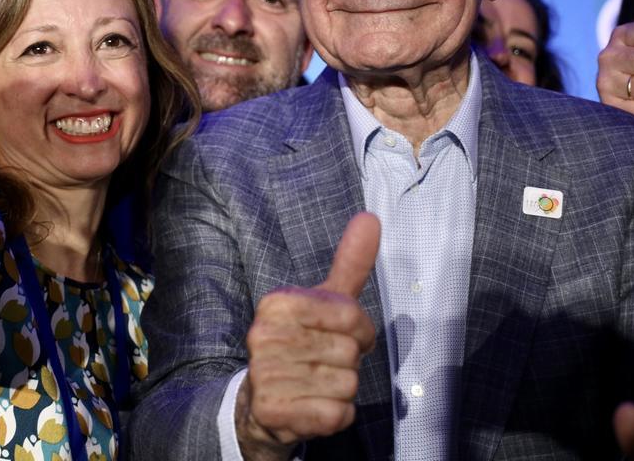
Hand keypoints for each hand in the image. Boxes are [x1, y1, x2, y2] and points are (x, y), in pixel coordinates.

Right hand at [235, 212, 379, 457]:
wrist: (262, 403)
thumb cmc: (302, 343)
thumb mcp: (324, 302)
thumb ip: (349, 262)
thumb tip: (371, 218)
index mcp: (277, 303)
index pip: (351, 316)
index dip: (359, 331)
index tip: (341, 336)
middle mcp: (264, 335)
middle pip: (350, 352)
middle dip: (349, 362)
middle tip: (324, 364)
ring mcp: (265, 374)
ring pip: (346, 384)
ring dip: (342, 390)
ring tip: (316, 384)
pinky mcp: (273, 411)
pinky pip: (336, 414)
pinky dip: (336, 415)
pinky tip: (315, 407)